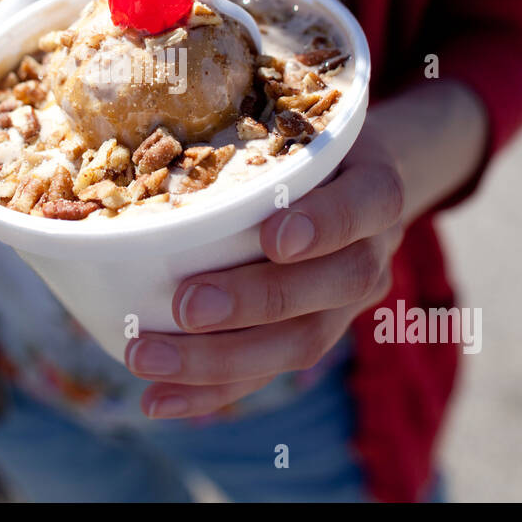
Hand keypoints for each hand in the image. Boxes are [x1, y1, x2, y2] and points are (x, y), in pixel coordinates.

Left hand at [124, 123, 405, 418]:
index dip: (324, 225)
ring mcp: (346, 303)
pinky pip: (268, 375)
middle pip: (330, 286)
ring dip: (219, 360)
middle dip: (255, 302)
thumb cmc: (312, 144)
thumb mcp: (304, 120)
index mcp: (375, 188)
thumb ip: (259, 127)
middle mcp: (371, 251)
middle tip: (187, 304)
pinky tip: (156, 401)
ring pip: (299, 343)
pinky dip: (210, 392)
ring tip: (146, 359)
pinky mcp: (314, 336)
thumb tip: (146, 128)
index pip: (365, 205)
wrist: (366, 183)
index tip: (275, 237)